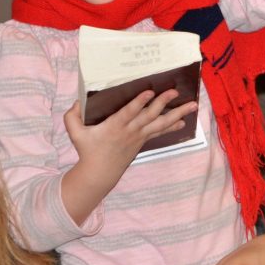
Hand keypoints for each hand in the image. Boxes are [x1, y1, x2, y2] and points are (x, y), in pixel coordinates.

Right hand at [61, 90, 197, 224]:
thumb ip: (72, 117)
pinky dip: (172, 126)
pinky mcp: (142, 140)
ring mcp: (138, 136)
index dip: (139, 102)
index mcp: (114, 126)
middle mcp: (130, 130)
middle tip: (175, 91)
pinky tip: (183, 120)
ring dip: (177, 113)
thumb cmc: (88, 150)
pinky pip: (159, 132)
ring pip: (160, 123)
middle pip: (149, 115)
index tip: (149, 92)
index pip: (128, 113)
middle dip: (163, 103)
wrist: (100, 173)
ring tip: (192, 105)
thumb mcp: (75, 134)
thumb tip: (76, 102)